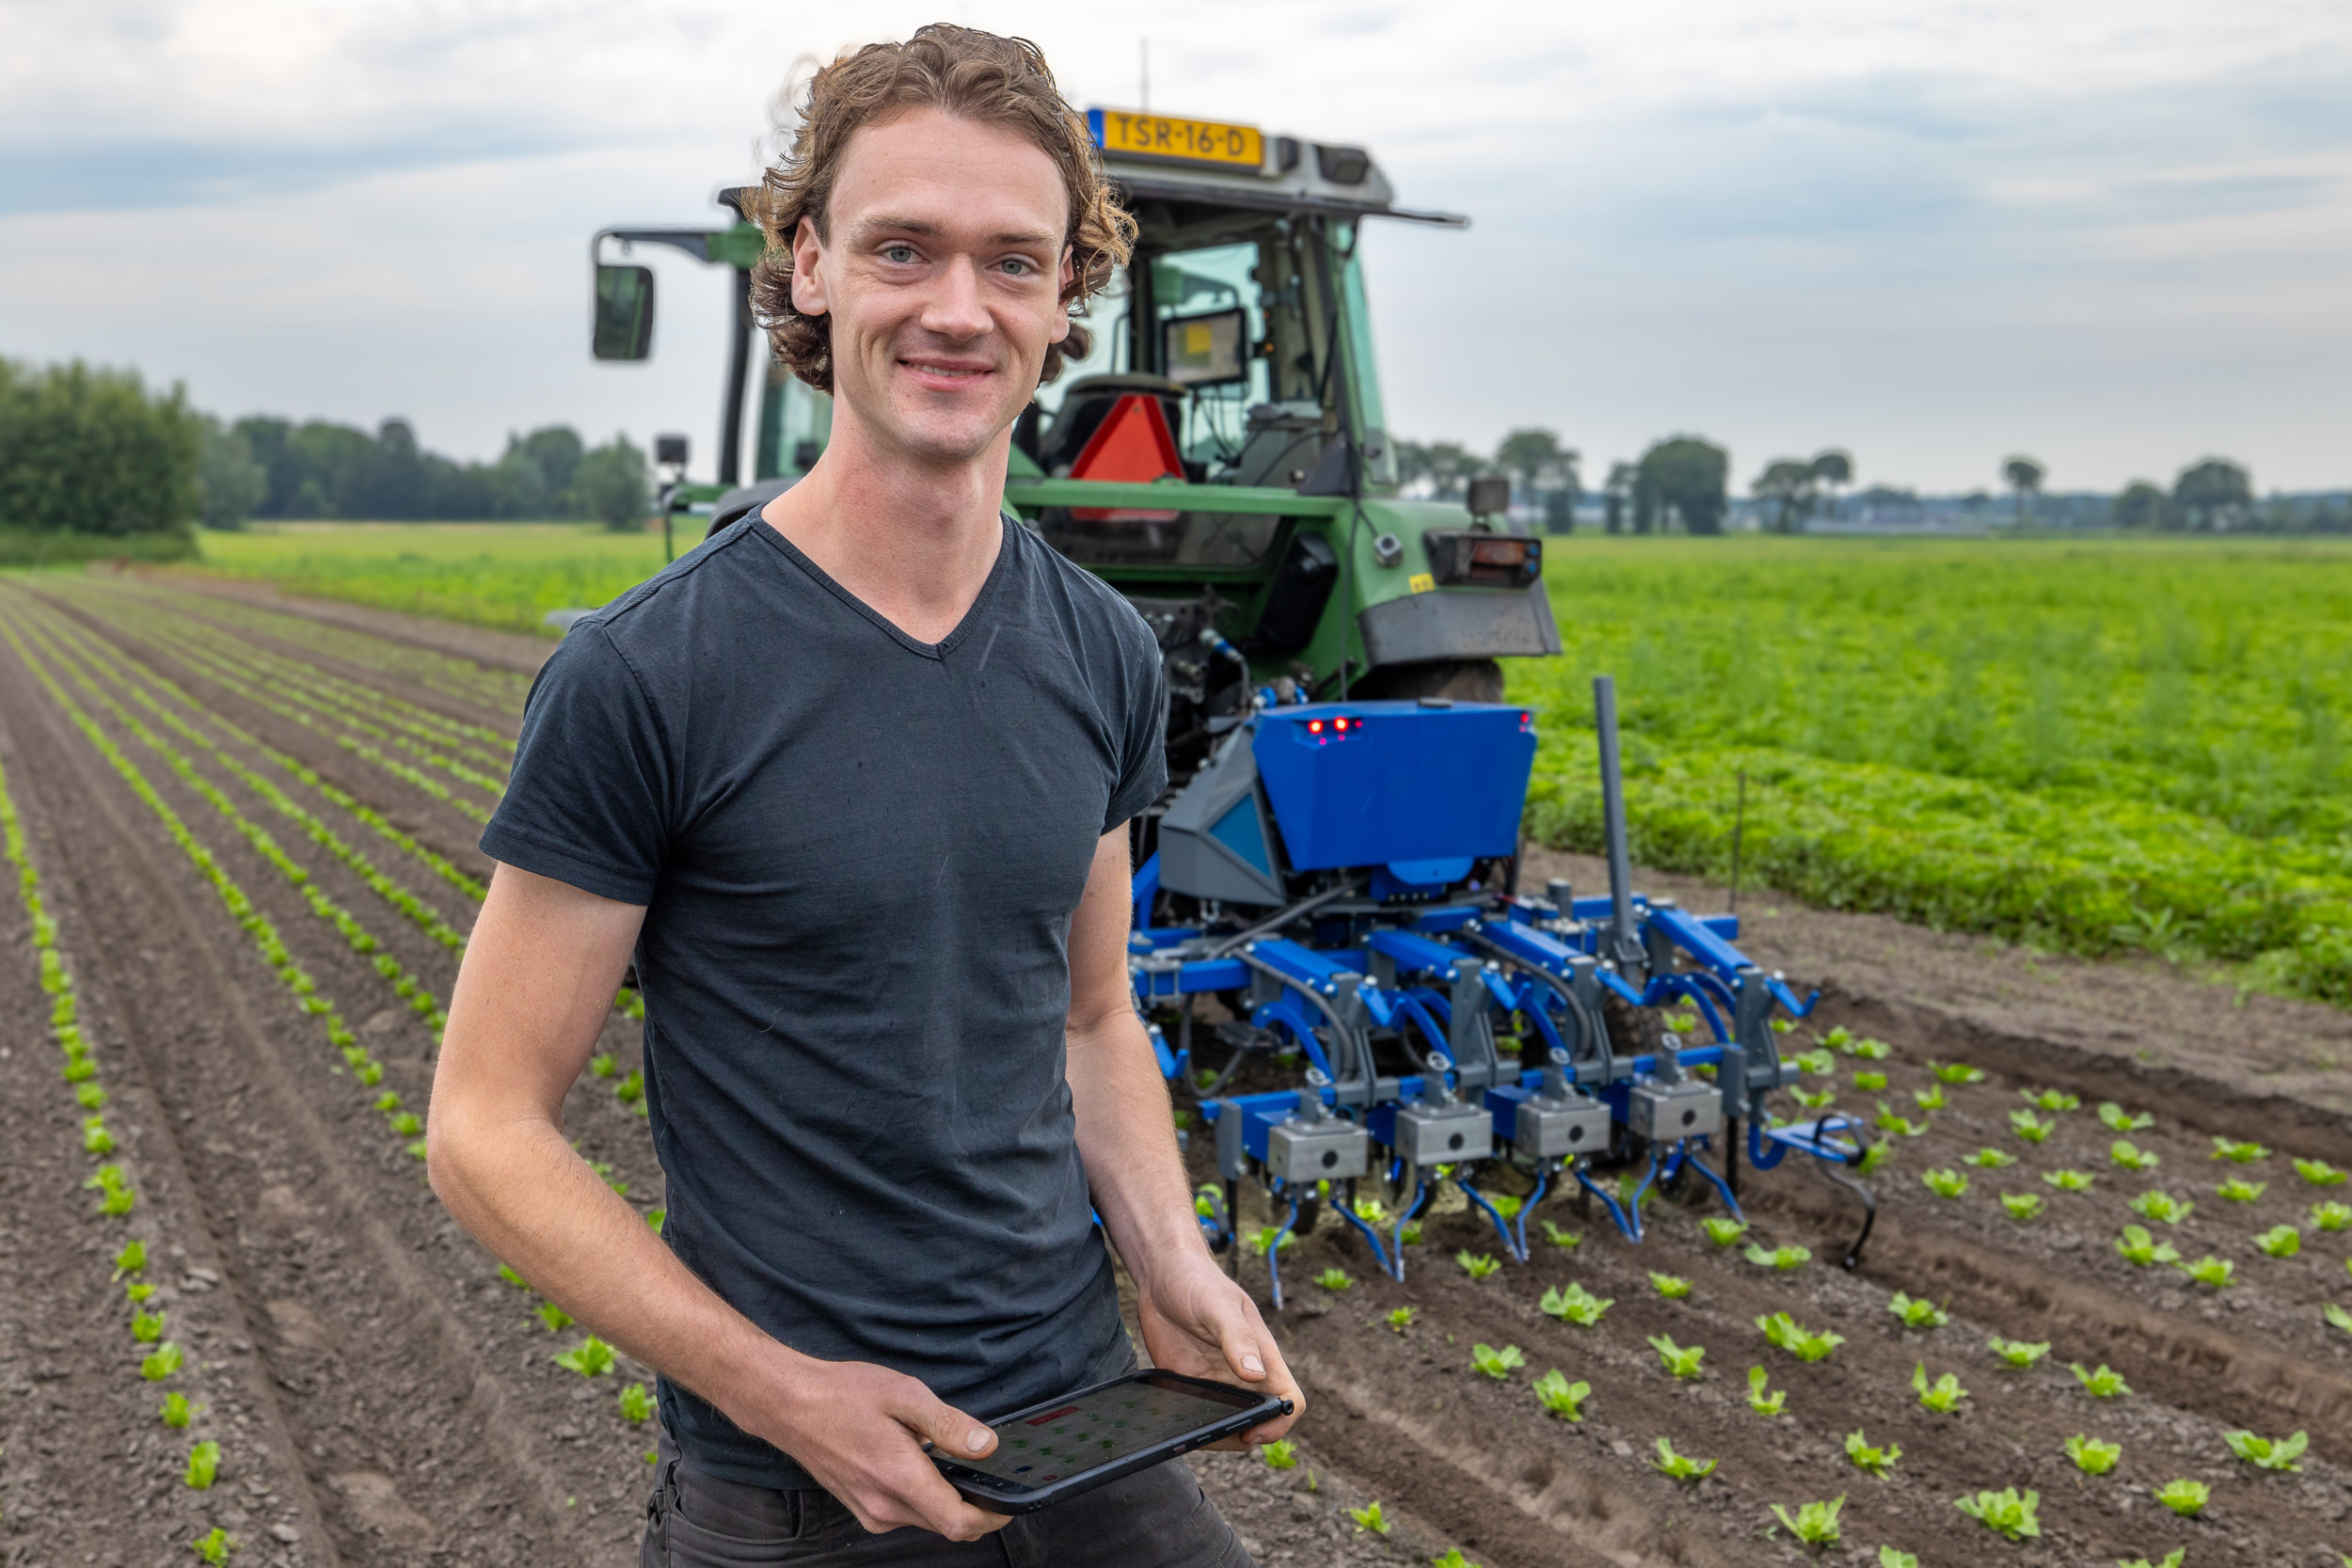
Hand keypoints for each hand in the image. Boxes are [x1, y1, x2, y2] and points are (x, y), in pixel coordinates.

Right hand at [735, 1351, 1011, 1539]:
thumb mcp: (904, 1395)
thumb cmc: (842, 1395)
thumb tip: (987, 1447)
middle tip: (986, 1473)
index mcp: (900, 1479)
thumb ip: (949, 1425)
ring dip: (945, 1500)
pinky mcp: (861, 1508)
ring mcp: (870, 1512)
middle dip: (973, 1507)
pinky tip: (916, 1463)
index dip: (992, 1518)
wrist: (789, 1405)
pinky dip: (921, 1496)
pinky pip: (904, 1513)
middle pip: (947, 1524)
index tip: (1009, 1503)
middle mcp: (885, 1507)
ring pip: (926, 1519)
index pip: (960, 1524)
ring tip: (947, 1460)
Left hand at [1134, 1249, 1303, 1448]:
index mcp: (1261, 1354)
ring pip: (1230, 1423)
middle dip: (1243, 1436)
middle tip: (1213, 1435)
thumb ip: (1237, 1338)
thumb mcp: (1217, 1305)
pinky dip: (1193, 1427)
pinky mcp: (1190, 1384)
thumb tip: (1256, 1375)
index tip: (1253, 1430)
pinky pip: (1200, 1416)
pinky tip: (1176, 1423)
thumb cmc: (1197, 1280)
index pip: (1289, 1399)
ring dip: (1216, 1435)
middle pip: (1260, 1420)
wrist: (1161, 1273)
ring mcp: (1216, 1381)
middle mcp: (1243, 1373)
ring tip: (1192, 1432)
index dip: (1280, 1422)